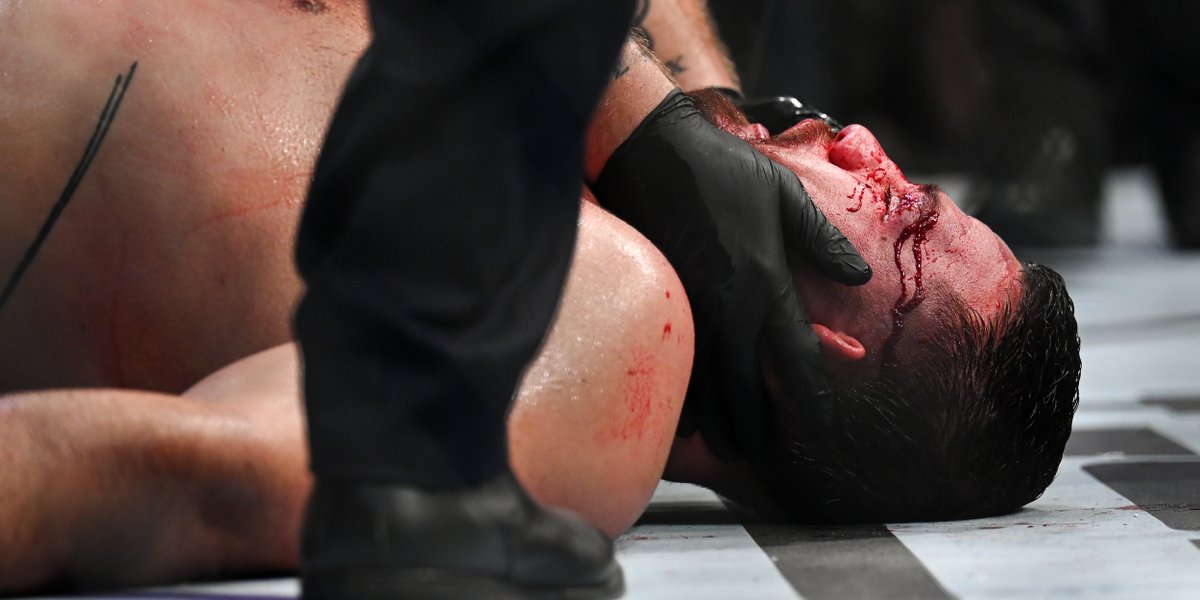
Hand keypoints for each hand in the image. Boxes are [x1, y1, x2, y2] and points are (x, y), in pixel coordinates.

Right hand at [593, 90, 870, 463]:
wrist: (648, 152)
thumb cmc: (721, 169)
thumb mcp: (783, 195)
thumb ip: (822, 241)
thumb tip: (859, 278)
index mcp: (764, 283)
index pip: (794, 357)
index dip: (811, 398)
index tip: (822, 427)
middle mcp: (726, 307)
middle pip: (745, 387)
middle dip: (757, 429)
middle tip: (764, 460)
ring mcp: (689, 309)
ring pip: (707, 385)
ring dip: (720, 423)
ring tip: (730, 451)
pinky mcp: (660, 303)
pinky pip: (675, 366)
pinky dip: (684, 400)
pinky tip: (689, 419)